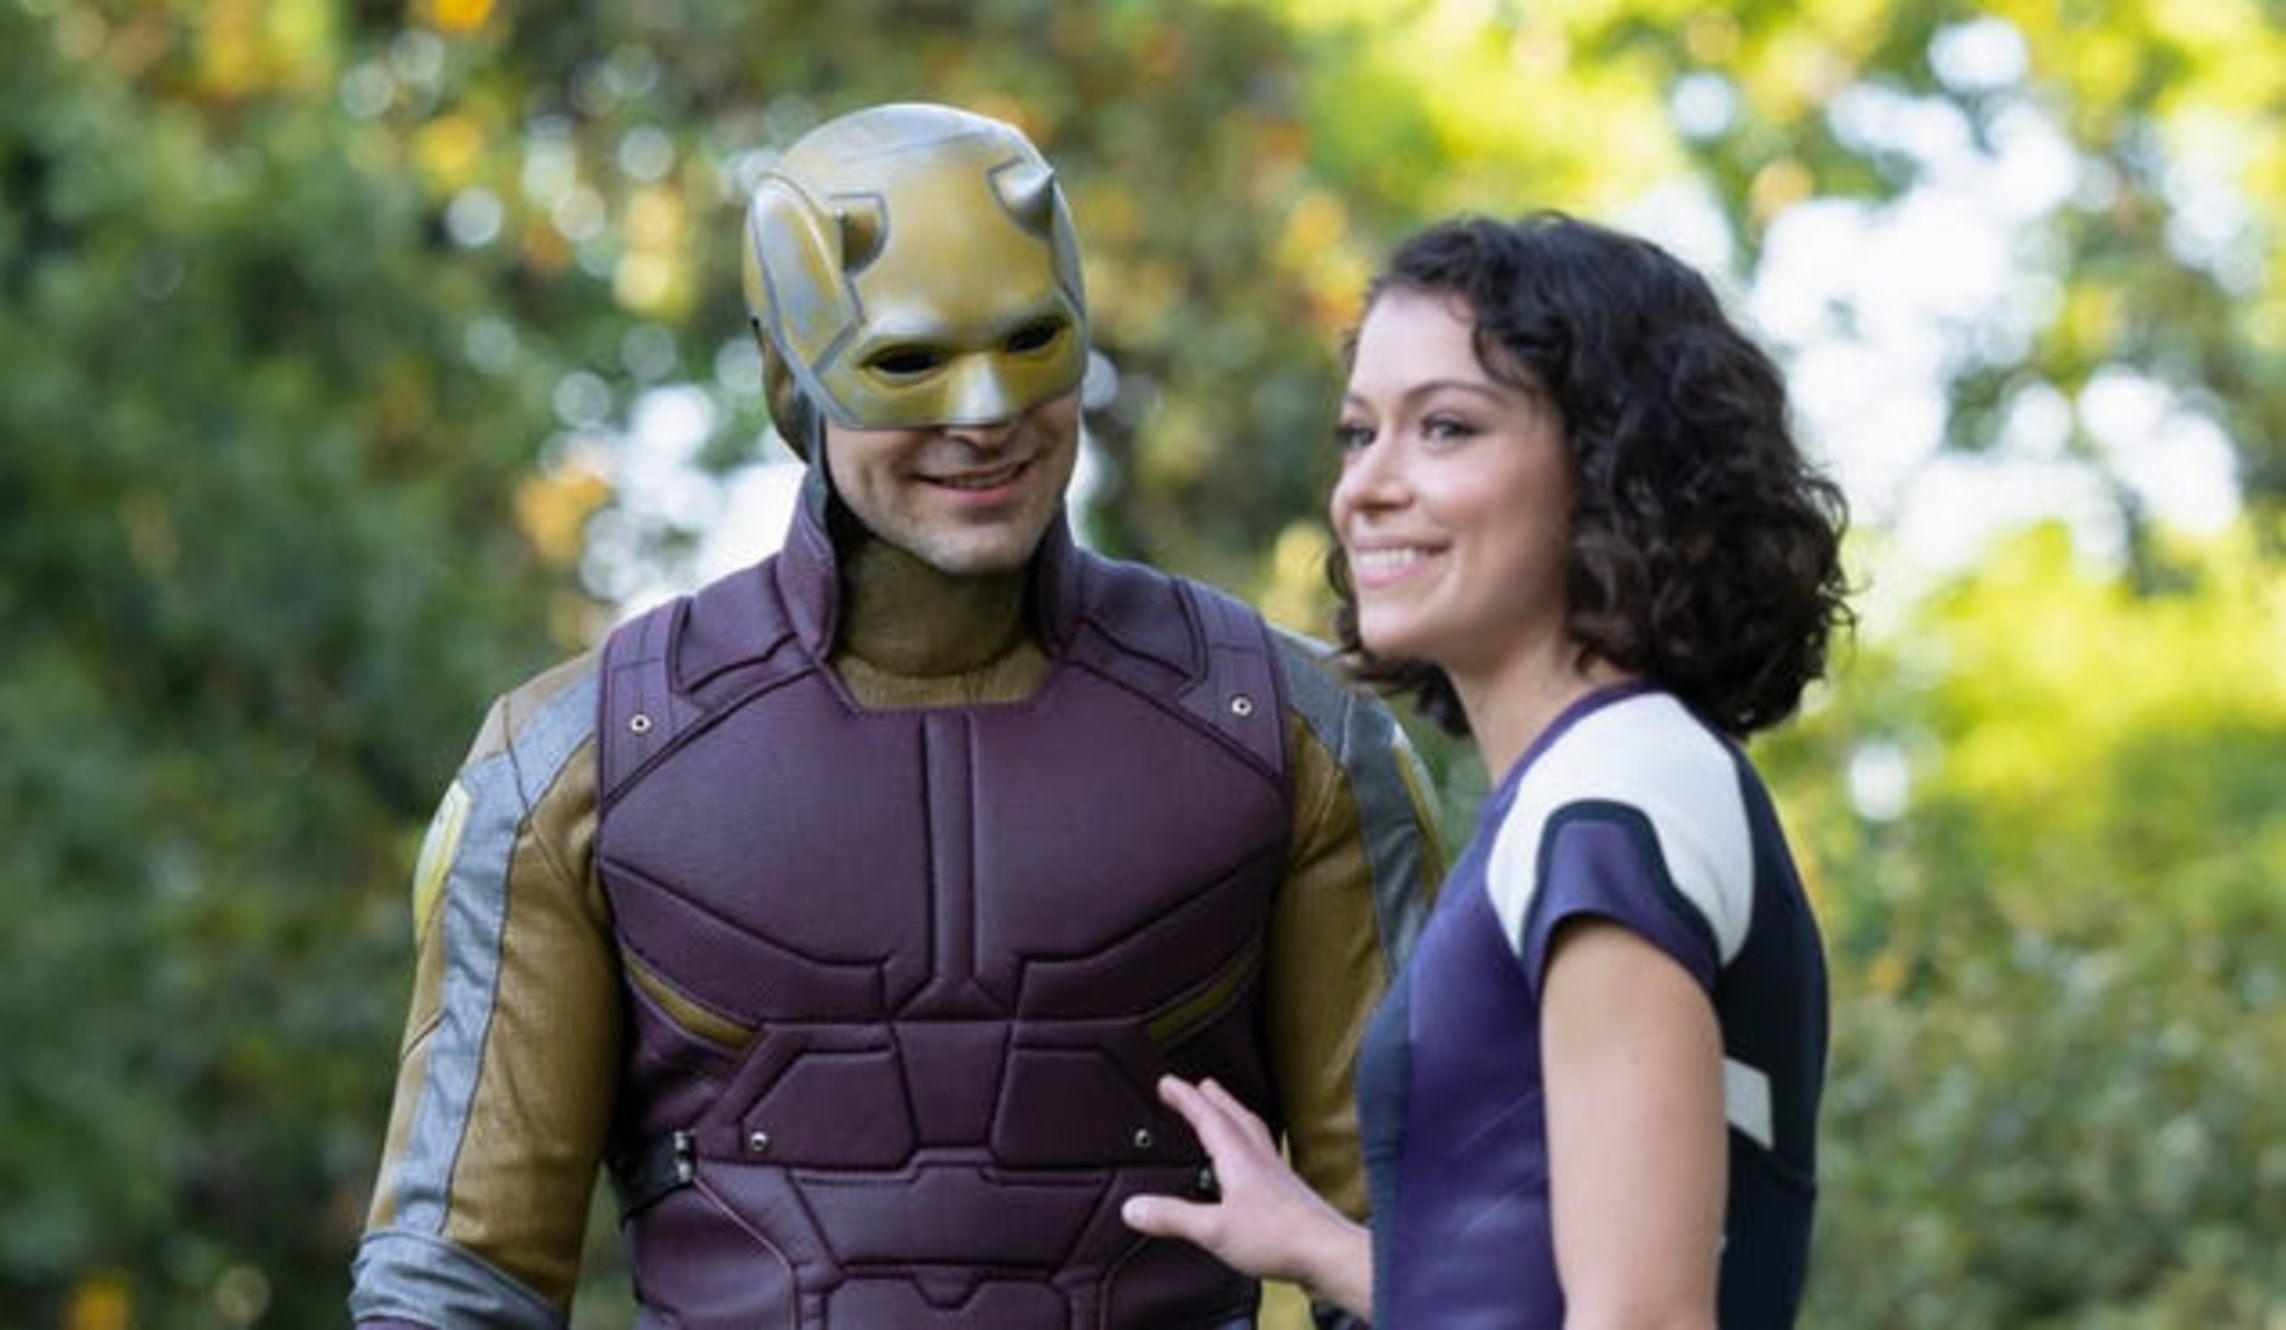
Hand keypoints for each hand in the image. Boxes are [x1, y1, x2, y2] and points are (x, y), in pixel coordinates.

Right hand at [1120, 1075, 1373, 1319]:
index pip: (1206, 1116)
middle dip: (1211, 1097)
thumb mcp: (1212, 1230)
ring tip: (1223, 1111)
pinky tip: (1250, 1160)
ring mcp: (1275, 1170)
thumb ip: (1172, 1217)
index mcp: (1237, 1157)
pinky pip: (1262, 1150)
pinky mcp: (1286, 1188)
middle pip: (1233, 1114)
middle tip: (1196, 1085)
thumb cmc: (1277, 1238)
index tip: (1167, 1082)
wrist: (1327, 1252)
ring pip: (1251, 1129)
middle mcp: (1258, 1156)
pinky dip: (1249, 1141)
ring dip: (1232, 1114)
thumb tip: (1133, 1207)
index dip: (1185, 1097)